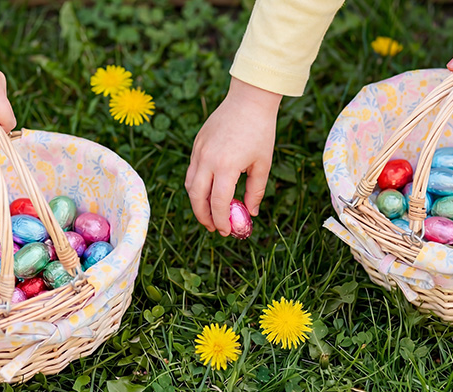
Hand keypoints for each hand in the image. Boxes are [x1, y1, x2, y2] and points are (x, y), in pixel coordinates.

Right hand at [185, 78, 281, 235]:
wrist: (249, 99)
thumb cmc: (261, 131)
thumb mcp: (263, 164)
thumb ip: (255, 191)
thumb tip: (251, 213)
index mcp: (226, 166)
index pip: (218, 202)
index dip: (221, 220)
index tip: (226, 231)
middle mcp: (208, 159)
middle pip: (197, 197)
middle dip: (203, 216)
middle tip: (214, 228)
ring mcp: (199, 151)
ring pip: (189, 184)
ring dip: (197, 202)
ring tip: (209, 213)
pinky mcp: (197, 144)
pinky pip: (192, 171)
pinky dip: (197, 185)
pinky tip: (208, 191)